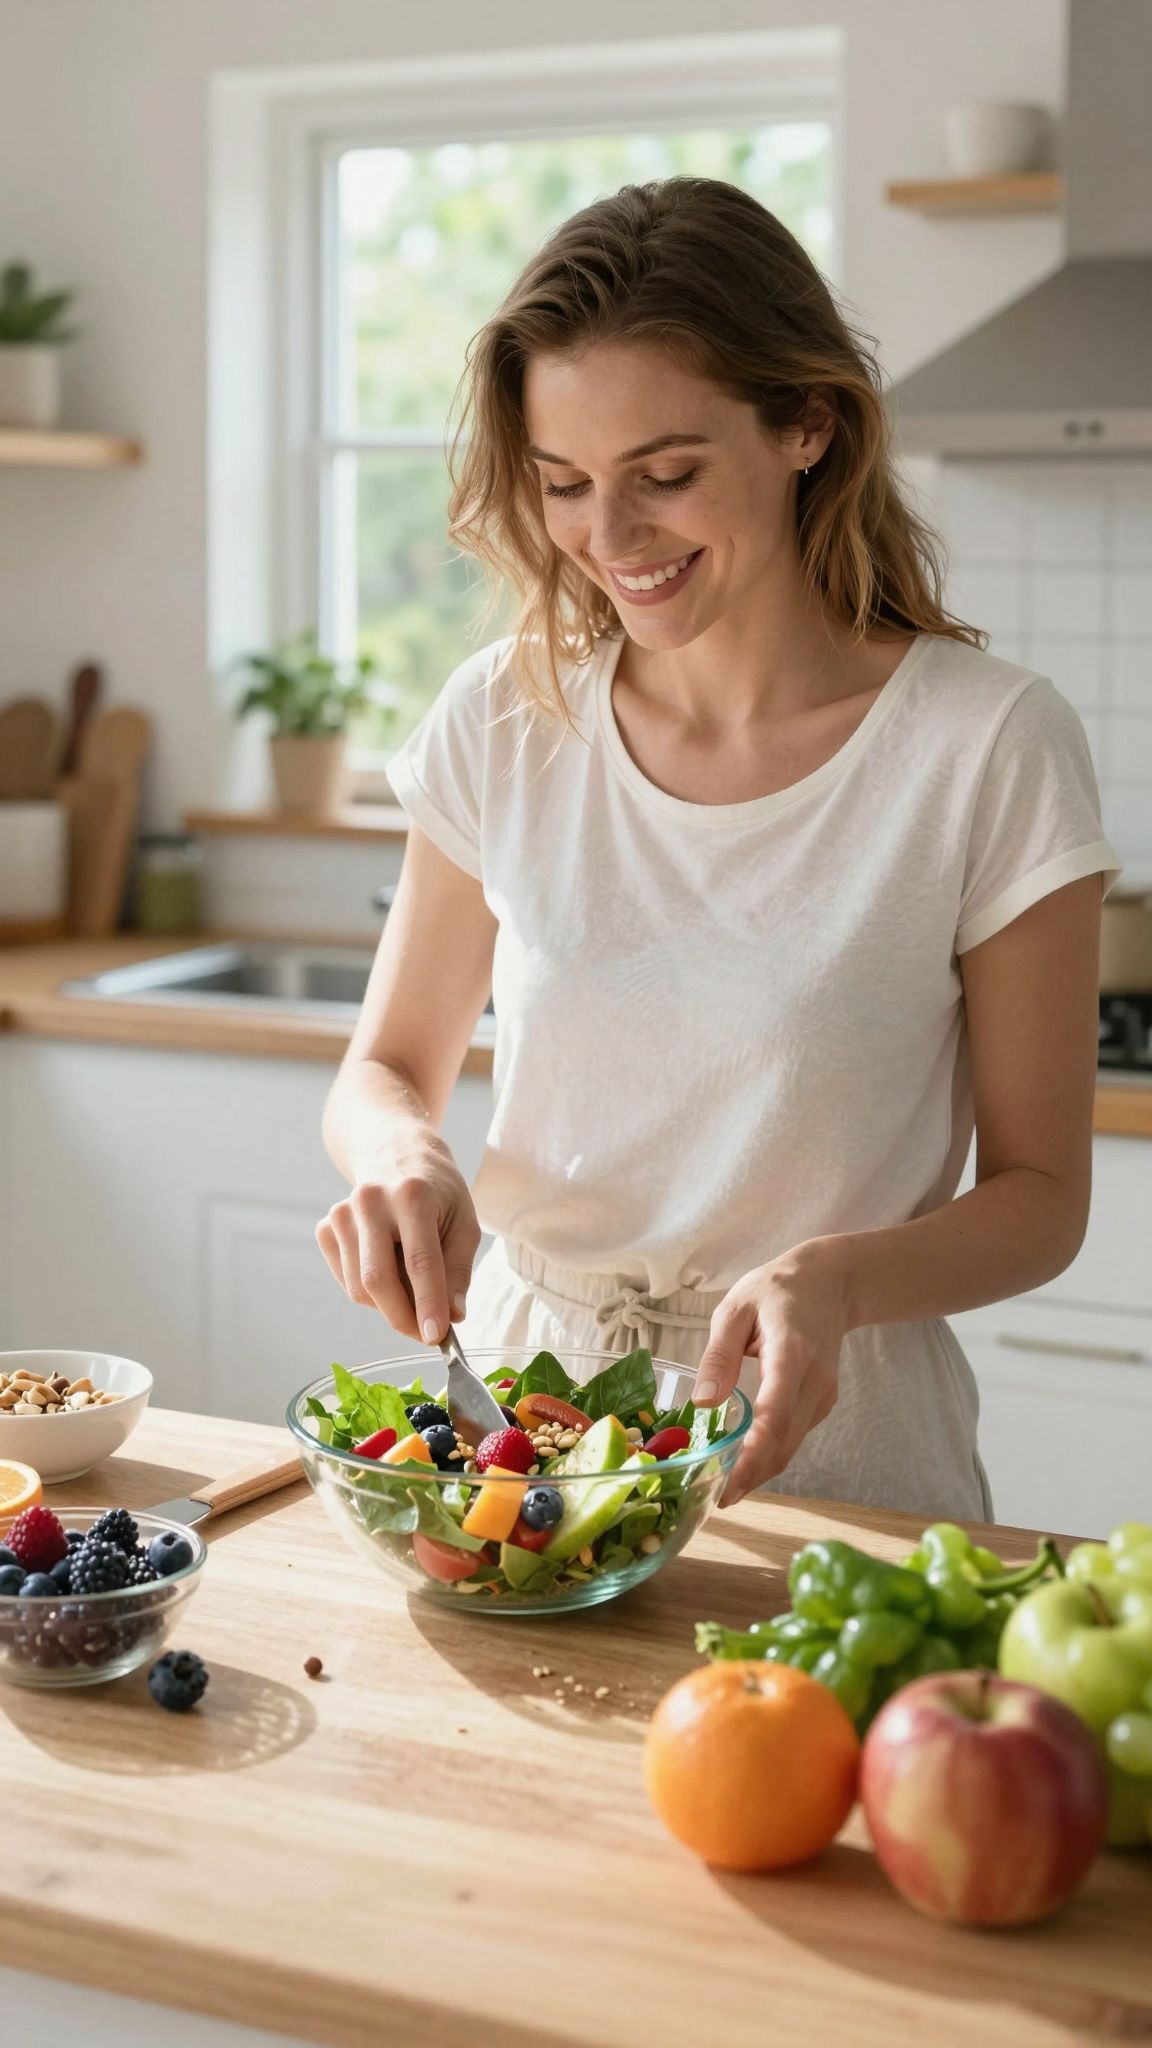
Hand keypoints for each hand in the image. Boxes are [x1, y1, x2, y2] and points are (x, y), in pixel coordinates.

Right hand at [315, 1133, 480, 1343]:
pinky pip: (346, 1280)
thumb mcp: (464, 1223)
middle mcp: (371, 1201)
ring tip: (414, 1291)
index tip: (437, 1336)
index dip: (428, 1303)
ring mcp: (342, 1213)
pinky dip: (370, 1291)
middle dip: (402, 1318)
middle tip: (426, 1335)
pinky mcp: (326, 1226)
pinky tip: (389, 1268)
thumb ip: (458, 1271)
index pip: (420, 1261)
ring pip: (359, 1287)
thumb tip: (451, 1317)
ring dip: (390, 1306)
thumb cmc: (437, 1192)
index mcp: (412, 1195)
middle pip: (378, 1279)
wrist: (395, 1153)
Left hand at [694, 1246, 849, 1505]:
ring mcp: (823, 1395)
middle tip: (713, 1497)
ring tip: (722, 1486)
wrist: (831, 1283)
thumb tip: (703, 1402)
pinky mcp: (822, 1402)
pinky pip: (794, 1437)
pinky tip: (743, 1460)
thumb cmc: (776, 1291)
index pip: (775, 1416)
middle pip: (784, 1442)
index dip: (752, 1457)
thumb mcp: (736, 1308)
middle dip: (751, 1476)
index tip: (727, 1485)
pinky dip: (770, 1454)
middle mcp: (814, 1382)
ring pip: (790, 1446)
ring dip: (759, 1471)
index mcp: (791, 1354)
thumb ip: (719, 1355)